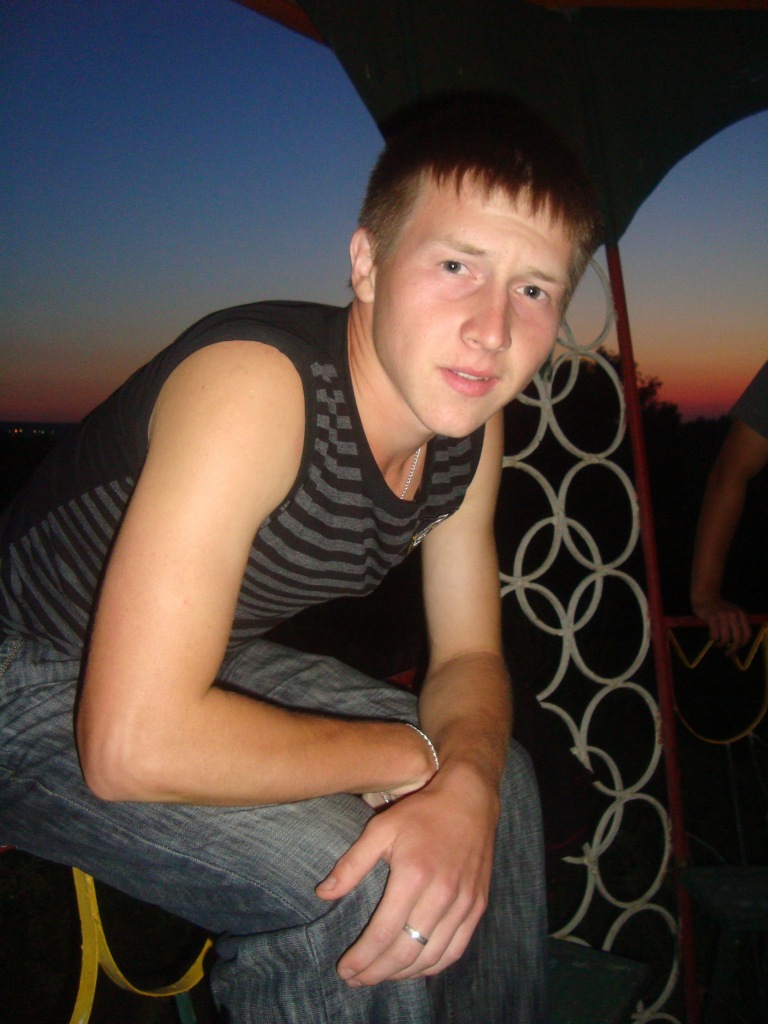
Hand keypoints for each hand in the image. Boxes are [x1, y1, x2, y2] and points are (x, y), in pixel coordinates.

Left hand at [316, 766, 498, 986]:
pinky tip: (413, 967)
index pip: (384, 933)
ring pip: (431, 957)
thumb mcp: (380, 829)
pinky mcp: (477, 906)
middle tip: (356, 979)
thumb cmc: (422, 812)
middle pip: (407, 952)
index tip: (344, 969)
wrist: (470, 799)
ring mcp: (464, 903)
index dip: (362, 958)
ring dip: (402, 974)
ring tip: (379, 976)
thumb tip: (323, 894)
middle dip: (377, 973)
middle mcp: (442, 894)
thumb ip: (352, 864)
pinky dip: (432, 966)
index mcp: (415, 875)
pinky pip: (455, 950)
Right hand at [692, 594, 751, 654]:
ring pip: (726, 638)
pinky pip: (715, 634)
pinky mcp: (712, 617)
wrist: (705, 595)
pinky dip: (712, 638)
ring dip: (720, 644)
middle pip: (738, 638)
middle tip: (727, 653)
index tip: (736, 648)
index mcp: (741, 614)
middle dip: (733, 649)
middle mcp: (734, 614)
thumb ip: (735, 625)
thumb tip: (736, 645)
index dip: (743, 644)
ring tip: (716, 644)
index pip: (747, 634)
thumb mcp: (731, 613)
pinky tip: (709, 637)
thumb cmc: (717, 608)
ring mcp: (723, 615)